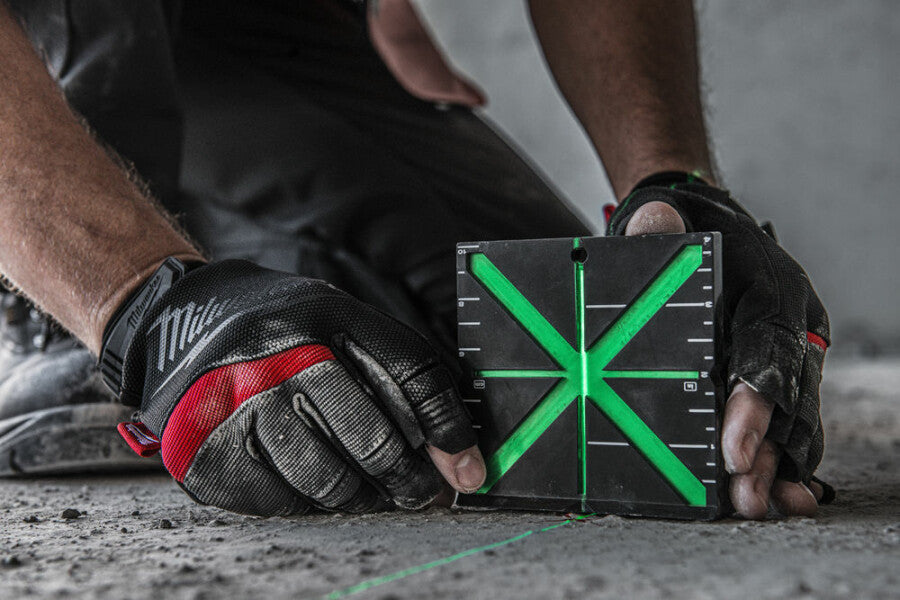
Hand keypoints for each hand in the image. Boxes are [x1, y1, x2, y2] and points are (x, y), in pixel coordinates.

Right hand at [111, 260, 485, 515]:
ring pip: (331, 479)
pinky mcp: (209, 449)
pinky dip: (315, 505)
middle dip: (412, 478)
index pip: (411, 373)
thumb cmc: (274, 328)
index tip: (469, 467)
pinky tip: (324, 491)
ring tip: (378, 495)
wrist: (173, 322)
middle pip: (373, 436)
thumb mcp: (334, 318)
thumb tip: (450, 444)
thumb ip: (390, 367)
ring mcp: (242, 405)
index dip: (449, 426)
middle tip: (427, 494)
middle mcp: (284, 356)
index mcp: (327, 314)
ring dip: (367, 498)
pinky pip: (283, 500)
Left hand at [608, 174, 831, 517]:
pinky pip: (782, 421)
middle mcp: (792, 325)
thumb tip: (653, 221)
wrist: (703, 221)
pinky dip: (775, 458)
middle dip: (768, 451)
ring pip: (791, 417)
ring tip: (756, 507)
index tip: (732, 450)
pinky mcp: (774, 373)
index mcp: (770, 287)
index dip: (754, 402)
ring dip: (775, 465)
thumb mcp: (664, 218)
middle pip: (788, 396)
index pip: (768, 348)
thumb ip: (658, 225)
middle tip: (747, 497)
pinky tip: (771, 495)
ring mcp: (789, 353)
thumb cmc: (685, 225)